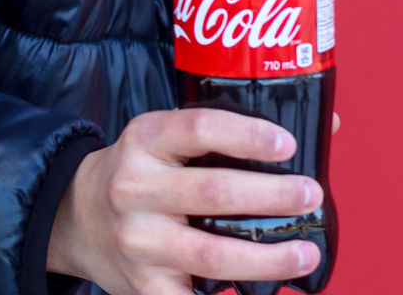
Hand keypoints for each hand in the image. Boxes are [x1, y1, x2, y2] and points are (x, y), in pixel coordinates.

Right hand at [47, 106, 339, 293]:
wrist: (77, 215)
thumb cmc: (145, 168)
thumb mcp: (171, 136)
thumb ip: (233, 129)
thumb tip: (326, 124)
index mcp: (147, 138)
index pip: (200, 129)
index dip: (247, 136)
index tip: (288, 145)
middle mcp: (136, 187)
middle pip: (214, 192)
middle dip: (271, 197)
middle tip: (311, 195)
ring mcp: (137, 240)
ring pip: (211, 253)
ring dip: (266, 257)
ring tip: (304, 253)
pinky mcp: (142, 285)